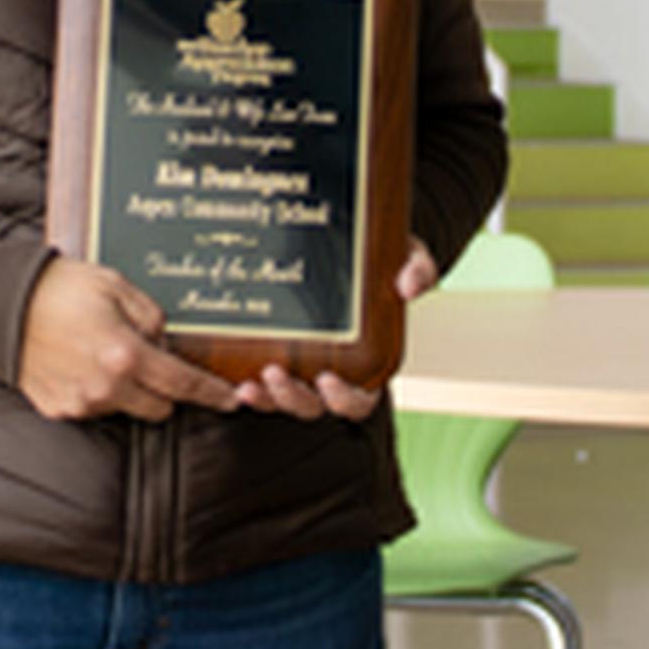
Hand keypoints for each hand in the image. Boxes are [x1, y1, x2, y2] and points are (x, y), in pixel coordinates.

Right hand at [17, 255, 242, 421]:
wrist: (1, 305)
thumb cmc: (59, 288)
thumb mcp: (116, 286)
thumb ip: (152, 316)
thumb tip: (162, 342)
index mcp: (125, 355)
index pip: (182, 382)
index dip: (211, 393)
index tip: (230, 400)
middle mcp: (106, 387)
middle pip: (159, 407)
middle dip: (164, 389)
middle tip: (151, 362)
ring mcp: (80, 403)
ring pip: (125, 408)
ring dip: (128, 390)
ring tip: (105, 355)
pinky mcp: (58, 409)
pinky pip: (93, 408)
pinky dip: (96, 391)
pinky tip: (80, 364)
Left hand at [239, 245, 444, 422]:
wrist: (349, 242)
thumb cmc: (382, 258)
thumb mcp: (407, 256)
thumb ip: (417, 268)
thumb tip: (410, 287)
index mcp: (367, 363)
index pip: (358, 400)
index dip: (343, 399)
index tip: (327, 379)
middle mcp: (330, 372)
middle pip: (313, 406)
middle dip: (292, 398)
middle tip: (275, 374)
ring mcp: (298, 366)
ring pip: (281, 400)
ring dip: (266, 397)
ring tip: (249, 383)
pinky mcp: (271, 351)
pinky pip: (258, 382)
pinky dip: (245, 387)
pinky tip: (232, 379)